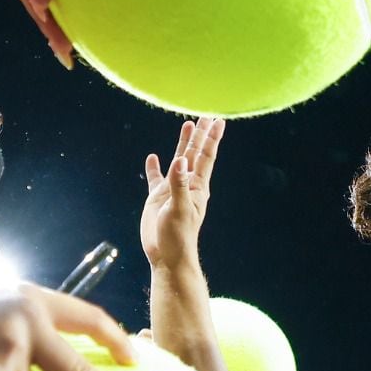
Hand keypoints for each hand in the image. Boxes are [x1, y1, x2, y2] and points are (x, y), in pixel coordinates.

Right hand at [140, 118, 224, 269]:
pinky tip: (152, 157)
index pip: (206, 157)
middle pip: (195, 153)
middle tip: (206, 116)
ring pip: (178, 160)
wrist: (166, 254)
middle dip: (201, 135)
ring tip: (187, 124)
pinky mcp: (158, 198)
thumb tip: (180, 160)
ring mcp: (172, 190)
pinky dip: (155, 167)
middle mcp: (187, 184)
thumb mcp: (179, 208)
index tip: (217, 121)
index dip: (211, 138)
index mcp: (197, 186)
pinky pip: (156, 178)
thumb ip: (179, 184)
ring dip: (183, 143)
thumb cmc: (178, 235)